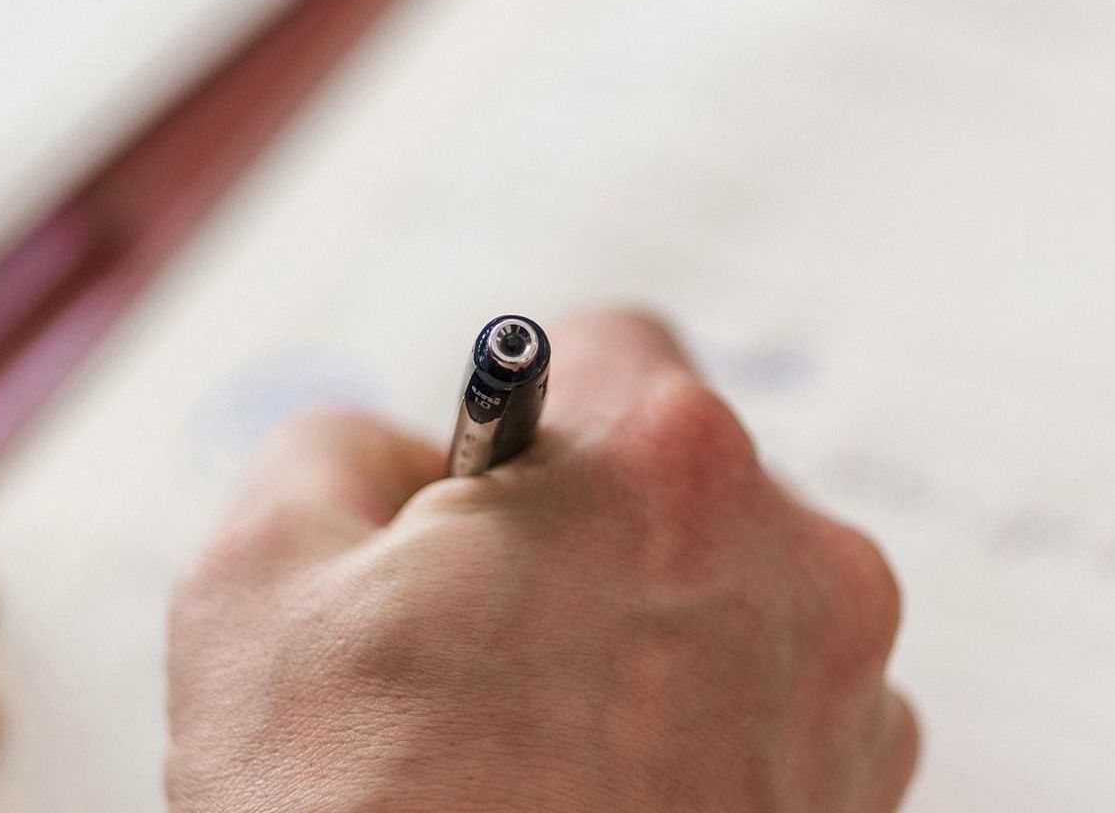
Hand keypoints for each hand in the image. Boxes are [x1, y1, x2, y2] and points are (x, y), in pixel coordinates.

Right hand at [168, 311, 916, 812]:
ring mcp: (848, 698)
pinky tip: (590, 796)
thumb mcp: (258, 575)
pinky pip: (769, 708)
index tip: (478, 489)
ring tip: (527, 738)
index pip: (609, 347)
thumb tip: (401, 455)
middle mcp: (805, 566)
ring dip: (641, 633)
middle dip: (578, 532)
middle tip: (475, 636)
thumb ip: (334, 444)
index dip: (517, 414)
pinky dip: (691, 731)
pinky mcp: (855, 804)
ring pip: (726, 596)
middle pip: (677, 479)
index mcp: (674, 469)